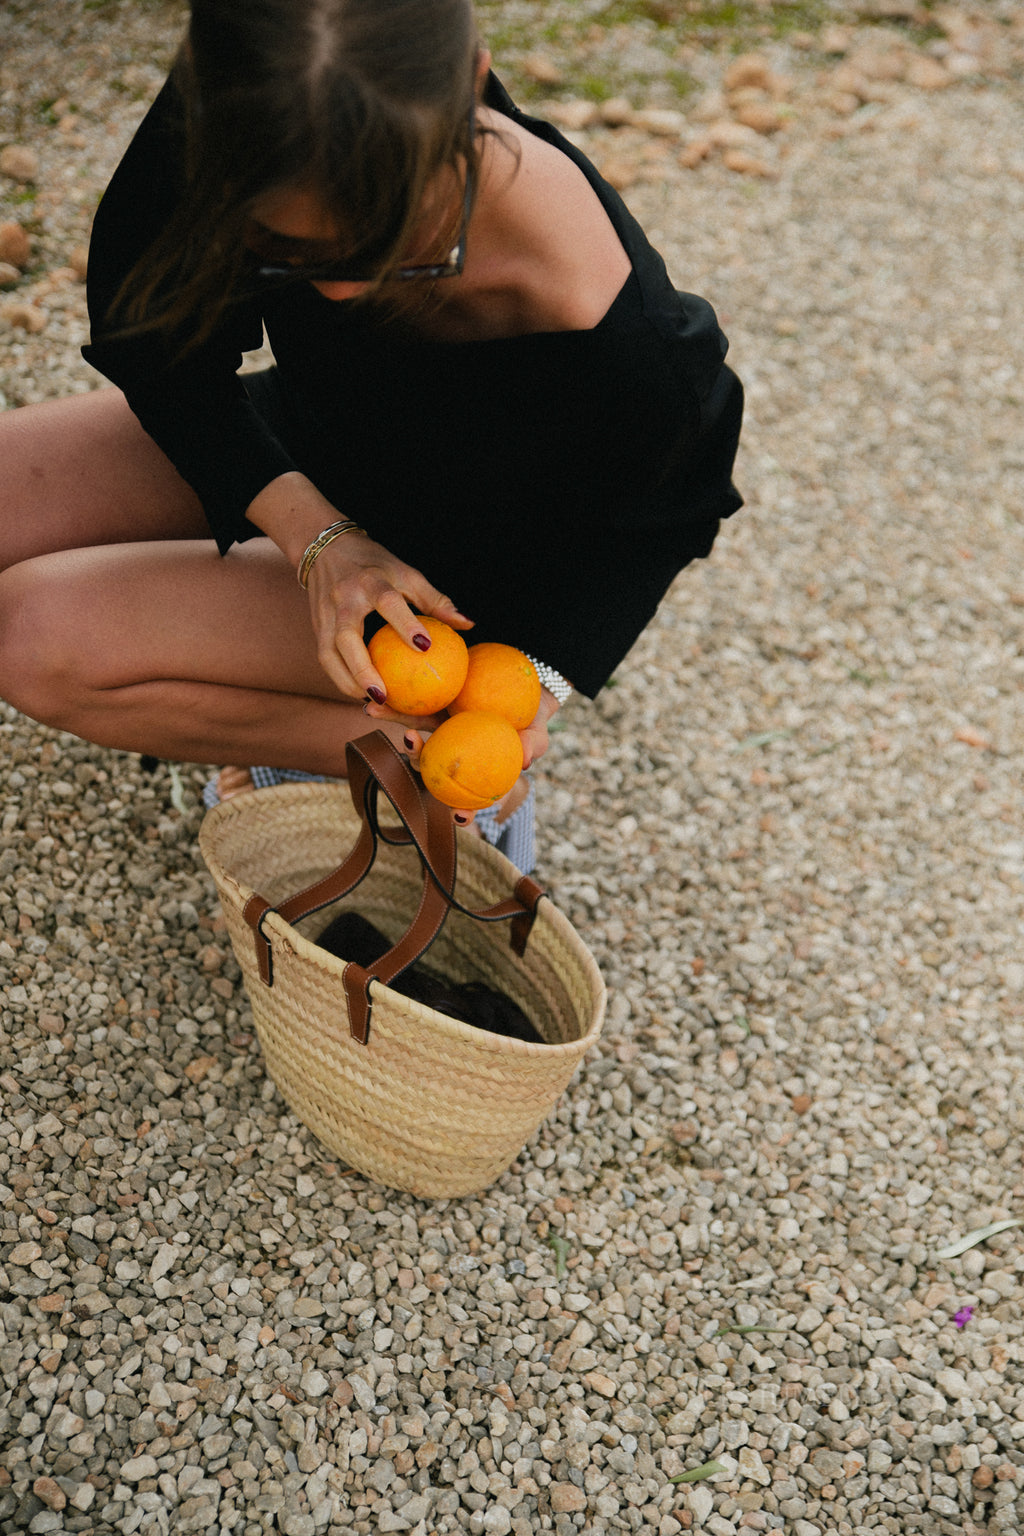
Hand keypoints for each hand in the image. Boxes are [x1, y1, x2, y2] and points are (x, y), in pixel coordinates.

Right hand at [305, 530, 471, 700]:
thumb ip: (435, 600)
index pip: (387, 601)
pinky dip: (341, 678)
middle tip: (384, 695)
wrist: (326, 549)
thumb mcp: (406, 573)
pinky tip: (360, 693)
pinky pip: (326, 658)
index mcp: (370, 580)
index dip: (405, 623)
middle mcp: (344, 597)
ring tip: (372, 701)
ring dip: (347, 682)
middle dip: (363, 669)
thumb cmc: (376, 564)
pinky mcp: (317, 627)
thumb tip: (468, 625)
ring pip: (329, 654)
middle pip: (347, 637)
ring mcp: (325, 614)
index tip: (425, 647)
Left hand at [373, 685, 562, 824]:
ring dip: (394, 729)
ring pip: (414, 741)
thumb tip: (525, 761)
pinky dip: (391, 707)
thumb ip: (533, 744)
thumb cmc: (531, 717)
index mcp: (476, 772)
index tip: (459, 817)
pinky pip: (409, 711)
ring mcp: (439, 735)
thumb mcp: (537, 731)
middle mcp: (453, 759)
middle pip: (431, 769)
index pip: (470, 799)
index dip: (465, 812)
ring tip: (377, 712)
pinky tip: (373, 700)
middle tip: (410, 747)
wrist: (521, 685)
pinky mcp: (429, 710)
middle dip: (415, 762)